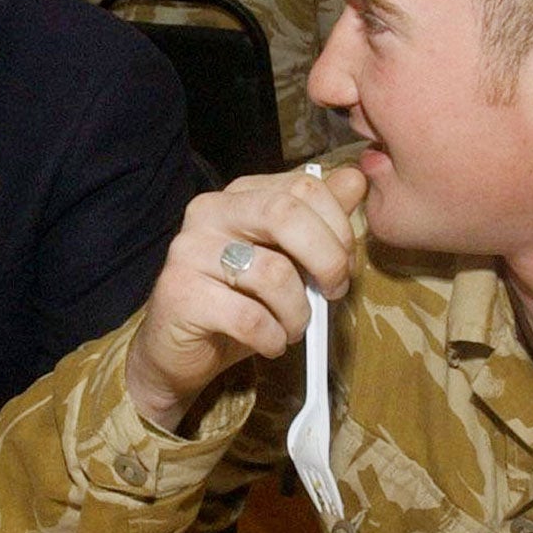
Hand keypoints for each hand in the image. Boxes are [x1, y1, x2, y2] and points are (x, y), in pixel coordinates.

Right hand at [126, 165, 366, 430]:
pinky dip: (272, 337)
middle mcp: (209, 212)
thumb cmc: (238, 304)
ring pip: (273, 273)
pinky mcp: (180, 294)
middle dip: (326, 258)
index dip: (338, 226)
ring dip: (298, 312)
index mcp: (239, 195)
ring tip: (292, 328)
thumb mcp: (285, 260)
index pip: (303, 185)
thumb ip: (318, 220)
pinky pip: (249, 317)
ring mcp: (189, 251)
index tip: (345, 265)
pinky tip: (270, 343)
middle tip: (333, 292)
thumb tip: (355, 180)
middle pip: (286, 213)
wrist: (178, 352)